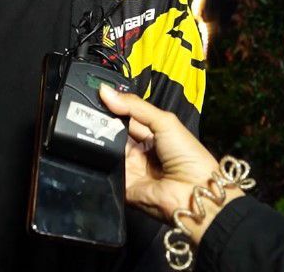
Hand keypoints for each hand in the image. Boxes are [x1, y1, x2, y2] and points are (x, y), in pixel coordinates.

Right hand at [99, 85, 242, 243]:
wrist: (195, 192)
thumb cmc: (189, 155)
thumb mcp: (165, 121)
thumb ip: (135, 106)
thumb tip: (105, 91)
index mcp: (151, 135)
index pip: (125, 117)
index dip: (113, 107)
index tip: (96, 94)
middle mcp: (138, 152)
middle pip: (113, 133)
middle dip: (103, 121)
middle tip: (88, 108)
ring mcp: (129, 169)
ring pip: (106, 149)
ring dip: (99, 138)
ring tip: (88, 124)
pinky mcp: (122, 185)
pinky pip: (106, 170)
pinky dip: (100, 159)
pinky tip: (94, 146)